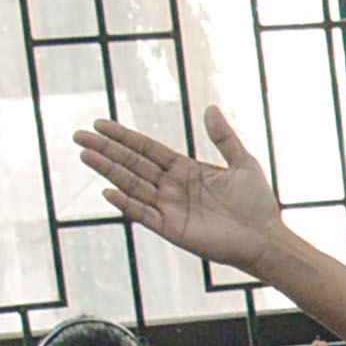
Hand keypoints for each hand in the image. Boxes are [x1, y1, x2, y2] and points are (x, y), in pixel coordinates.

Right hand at [75, 105, 293, 269]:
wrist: (266, 237)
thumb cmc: (257, 203)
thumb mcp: (242, 163)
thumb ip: (224, 137)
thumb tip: (210, 107)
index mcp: (185, 170)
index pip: (146, 150)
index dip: (124, 137)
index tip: (100, 123)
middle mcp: (172, 187)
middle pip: (131, 164)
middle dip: (106, 149)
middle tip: (79, 135)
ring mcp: (169, 208)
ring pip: (132, 185)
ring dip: (108, 170)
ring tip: (85, 154)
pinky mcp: (172, 228)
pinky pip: (144, 214)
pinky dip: (126, 203)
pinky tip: (107, 191)